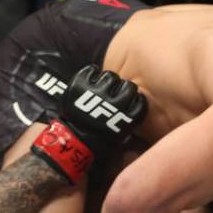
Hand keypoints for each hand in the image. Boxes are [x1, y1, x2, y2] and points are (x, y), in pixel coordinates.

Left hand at [32, 67, 146, 183]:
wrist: (73, 141)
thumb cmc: (98, 140)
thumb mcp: (121, 135)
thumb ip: (129, 118)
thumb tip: (134, 103)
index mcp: (126, 118)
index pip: (140, 100)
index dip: (134, 100)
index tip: (129, 102)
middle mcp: (114, 103)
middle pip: (128, 86)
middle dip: (122, 89)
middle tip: (114, 94)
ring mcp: (96, 93)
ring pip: (111, 76)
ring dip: (107, 81)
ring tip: (101, 88)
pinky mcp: (80, 86)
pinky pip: (90, 71)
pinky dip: (90, 74)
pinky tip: (90, 81)